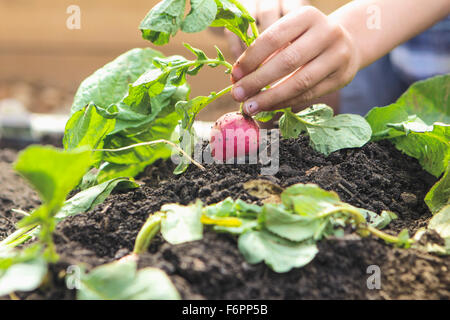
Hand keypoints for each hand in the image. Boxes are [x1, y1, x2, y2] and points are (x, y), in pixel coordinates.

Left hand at [231, 6, 360, 115]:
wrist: (348, 42)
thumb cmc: (307, 39)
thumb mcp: (290, 35)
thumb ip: (266, 52)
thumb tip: (238, 78)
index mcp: (307, 16)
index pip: (272, 38)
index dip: (250, 59)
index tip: (234, 75)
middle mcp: (326, 33)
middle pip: (286, 61)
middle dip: (257, 81)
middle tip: (237, 95)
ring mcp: (338, 56)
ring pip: (299, 82)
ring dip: (270, 98)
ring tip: (250, 107)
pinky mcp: (342, 78)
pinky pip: (309, 95)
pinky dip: (286, 103)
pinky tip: (269, 107)